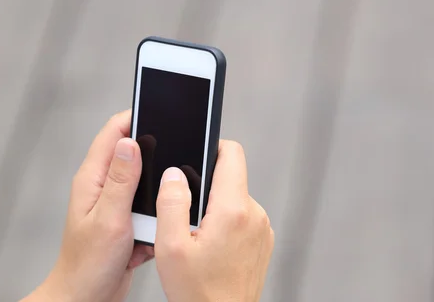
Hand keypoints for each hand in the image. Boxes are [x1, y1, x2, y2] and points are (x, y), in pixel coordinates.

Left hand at [23, 110, 152, 301]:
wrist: (86, 298)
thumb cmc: (88, 265)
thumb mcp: (109, 219)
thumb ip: (121, 180)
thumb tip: (131, 142)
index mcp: (93, 178)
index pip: (114, 132)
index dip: (136, 116)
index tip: (161, 109)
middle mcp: (103, 185)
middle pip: (133, 151)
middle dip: (156, 152)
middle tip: (176, 154)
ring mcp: (115, 202)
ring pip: (145, 180)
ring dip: (156, 190)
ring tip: (161, 205)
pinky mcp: (126, 219)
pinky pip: (148, 206)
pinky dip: (155, 213)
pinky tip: (154, 230)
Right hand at [155, 140, 273, 301]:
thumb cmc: (198, 294)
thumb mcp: (171, 247)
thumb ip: (171, 203)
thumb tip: (174, 174)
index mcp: (233, 210)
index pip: (232, 154)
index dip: (212, 147)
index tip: (196, 155)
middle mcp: (254, 215)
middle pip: (230, 178)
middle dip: (206, 187)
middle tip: (186, 214)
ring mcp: (262, 229)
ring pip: (234, 199)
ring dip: (215, 208)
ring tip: (198, 237)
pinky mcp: (263, 241)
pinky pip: (243, 217)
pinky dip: (227, 223)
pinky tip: (212, 247)